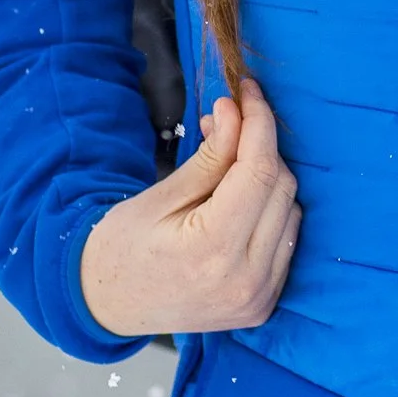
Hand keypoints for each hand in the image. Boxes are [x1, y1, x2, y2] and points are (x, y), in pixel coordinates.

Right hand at [79, 76, 301, 336]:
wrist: (107, 305)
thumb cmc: (123, 247)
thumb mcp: (160, 195)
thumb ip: (209, 155)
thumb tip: (236, 111)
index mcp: (212, 251)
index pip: (259, 171)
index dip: (259, 122)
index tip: (248, 91)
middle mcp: (245, 280)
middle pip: (281, 187)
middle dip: (259, 146)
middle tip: (226, 124)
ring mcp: (259, 297)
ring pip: (291, 210)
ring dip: (267, 177)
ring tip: (227, 166)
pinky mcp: (264, 303)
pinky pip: (287, 237)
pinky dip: (271, 209)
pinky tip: (242, 199)